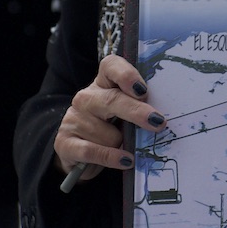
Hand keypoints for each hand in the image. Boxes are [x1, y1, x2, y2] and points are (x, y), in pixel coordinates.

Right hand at [52, 55, 165, 183]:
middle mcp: (85, 97)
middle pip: (111, 99)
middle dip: (137, 112)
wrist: (79, 155)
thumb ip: (139, 108)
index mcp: (103, 83)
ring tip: (123, 147)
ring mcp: (73, 119)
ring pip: (107, 133)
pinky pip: (93, 151)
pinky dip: (112, 157)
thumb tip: (161, 118)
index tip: (143, 90)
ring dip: (121, 144)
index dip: (126, 75)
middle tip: (158, 122)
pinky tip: (126, 160)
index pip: (111, 66)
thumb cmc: (111, 129)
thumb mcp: (125, 115)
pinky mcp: (65, 142)